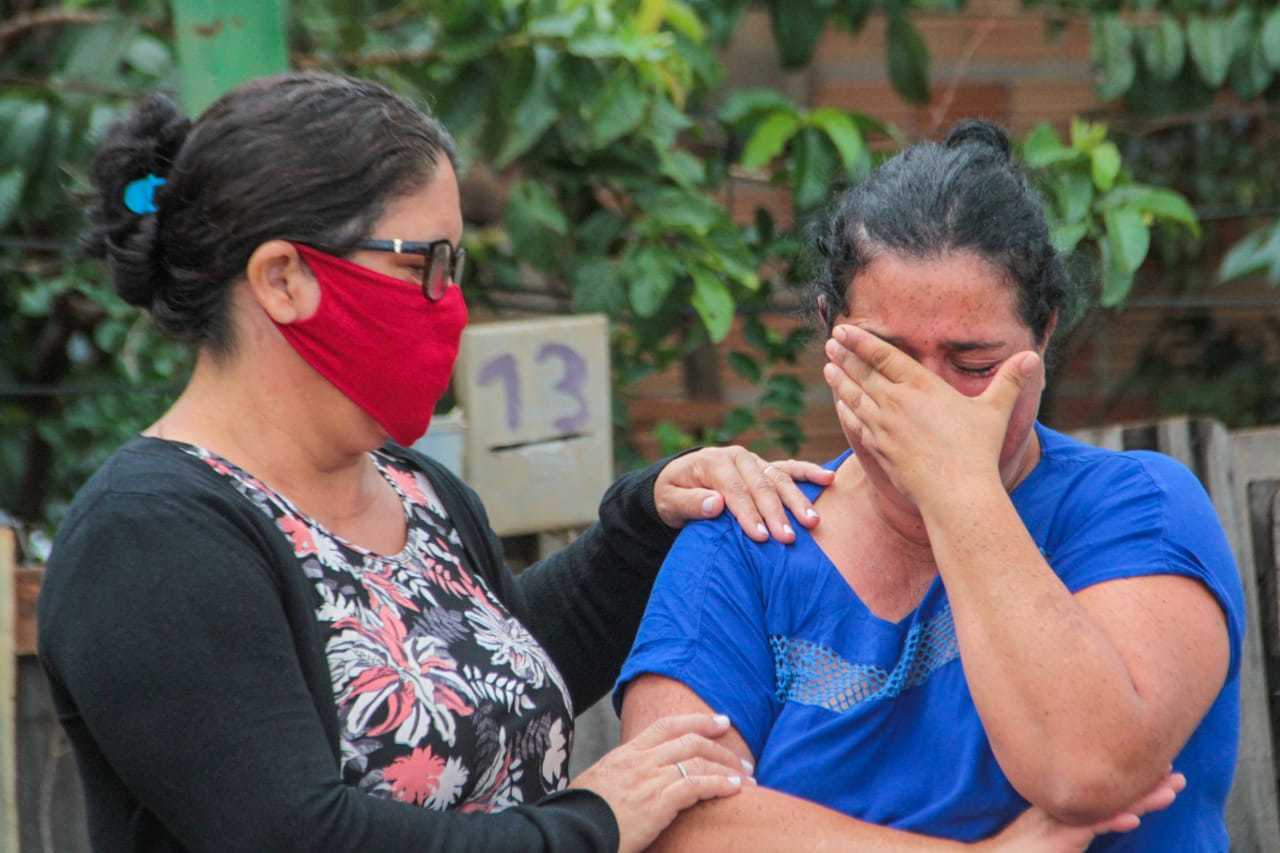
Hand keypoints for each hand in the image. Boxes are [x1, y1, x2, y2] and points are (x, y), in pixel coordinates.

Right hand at [570, 713, 750, 852]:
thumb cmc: (582, 815)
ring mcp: (649, 778)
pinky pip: (698, 785)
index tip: (719, 721)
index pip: (666, 726)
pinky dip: (721, 784)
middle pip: (689, 740)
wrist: (572, 831)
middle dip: (720, 746)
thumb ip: (620, 776)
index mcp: (625, 754)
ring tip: (746, 777)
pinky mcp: (658, 801)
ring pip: (698, 761)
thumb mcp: (598, 784)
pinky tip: (735, 789)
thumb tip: (631, 782)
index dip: (697, 720)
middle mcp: (640, 760)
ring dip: (727, 767)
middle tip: (741, 756)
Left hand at [654, 446, 833, 542]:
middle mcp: (737, 457)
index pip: (734, 490)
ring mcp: (754, 461)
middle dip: (775, 512)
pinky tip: (828, 479)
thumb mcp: (670, 500)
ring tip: (812, 522)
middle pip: (760, 486)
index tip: (760, 536)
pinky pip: (790, 468)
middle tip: (787, 538)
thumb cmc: (673, 493)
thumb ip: (690, 502)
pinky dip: (809, 472)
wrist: (678, 478)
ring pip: (779, 479)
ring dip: (797, 500)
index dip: (748, 514)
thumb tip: (716, 504)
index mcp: (713, 462)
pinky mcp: (765, 467)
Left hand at [822, 324, 1040, 504]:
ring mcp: (883, 426)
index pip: (883, 356)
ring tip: (827, 366)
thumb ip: (1009, 381)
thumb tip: (1033, 357)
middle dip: (844, 355)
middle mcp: (896, 403)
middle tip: (830, 342)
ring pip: (854, 397)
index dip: (861, 341)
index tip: (844, 329)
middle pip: (863, 373)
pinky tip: (840, 404)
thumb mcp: (994, 411)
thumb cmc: (977, 452)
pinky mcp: (878, 448)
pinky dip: (845, 410)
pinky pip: (856, 424)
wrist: (956, 494)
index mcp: (921, 386)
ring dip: (840, 380)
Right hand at [974, 771, 1185, 851]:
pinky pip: (1088, 828)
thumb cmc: (1024, 851)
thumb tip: (1106, 819)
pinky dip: (1110, 822)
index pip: (1107, 789)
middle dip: (1147, 784)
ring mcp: (1063, 819)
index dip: (1134, 780)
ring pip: (1107, 806)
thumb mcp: (1054, 835)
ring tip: (1169, 792)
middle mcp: (1068, 805)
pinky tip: (1131, 819)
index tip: (1160, 767)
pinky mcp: (1059, 839)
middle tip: (1178, 774)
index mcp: (1069, 804)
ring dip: (1140, 800)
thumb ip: (1075, 826)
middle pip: (1113, 792)